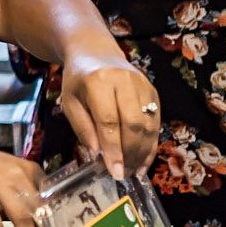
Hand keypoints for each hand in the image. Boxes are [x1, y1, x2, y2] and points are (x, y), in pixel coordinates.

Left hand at [56, 49, 160, 178]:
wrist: (95, 52)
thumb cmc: (78, 80)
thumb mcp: (70, 102)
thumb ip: (83, 128)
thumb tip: (98, 155)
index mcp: (98, 82)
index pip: (109, 121)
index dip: (113, 149)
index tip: (115, 172)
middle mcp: (124, 81)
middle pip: (133, 124)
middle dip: (130, 153)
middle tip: (125, 174)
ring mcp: (142, 84)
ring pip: (148, 125)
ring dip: (143, 152)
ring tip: (134, 171)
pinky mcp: (152, 90)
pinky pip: (156, 121)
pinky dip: (151, 143)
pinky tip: (144, 160)